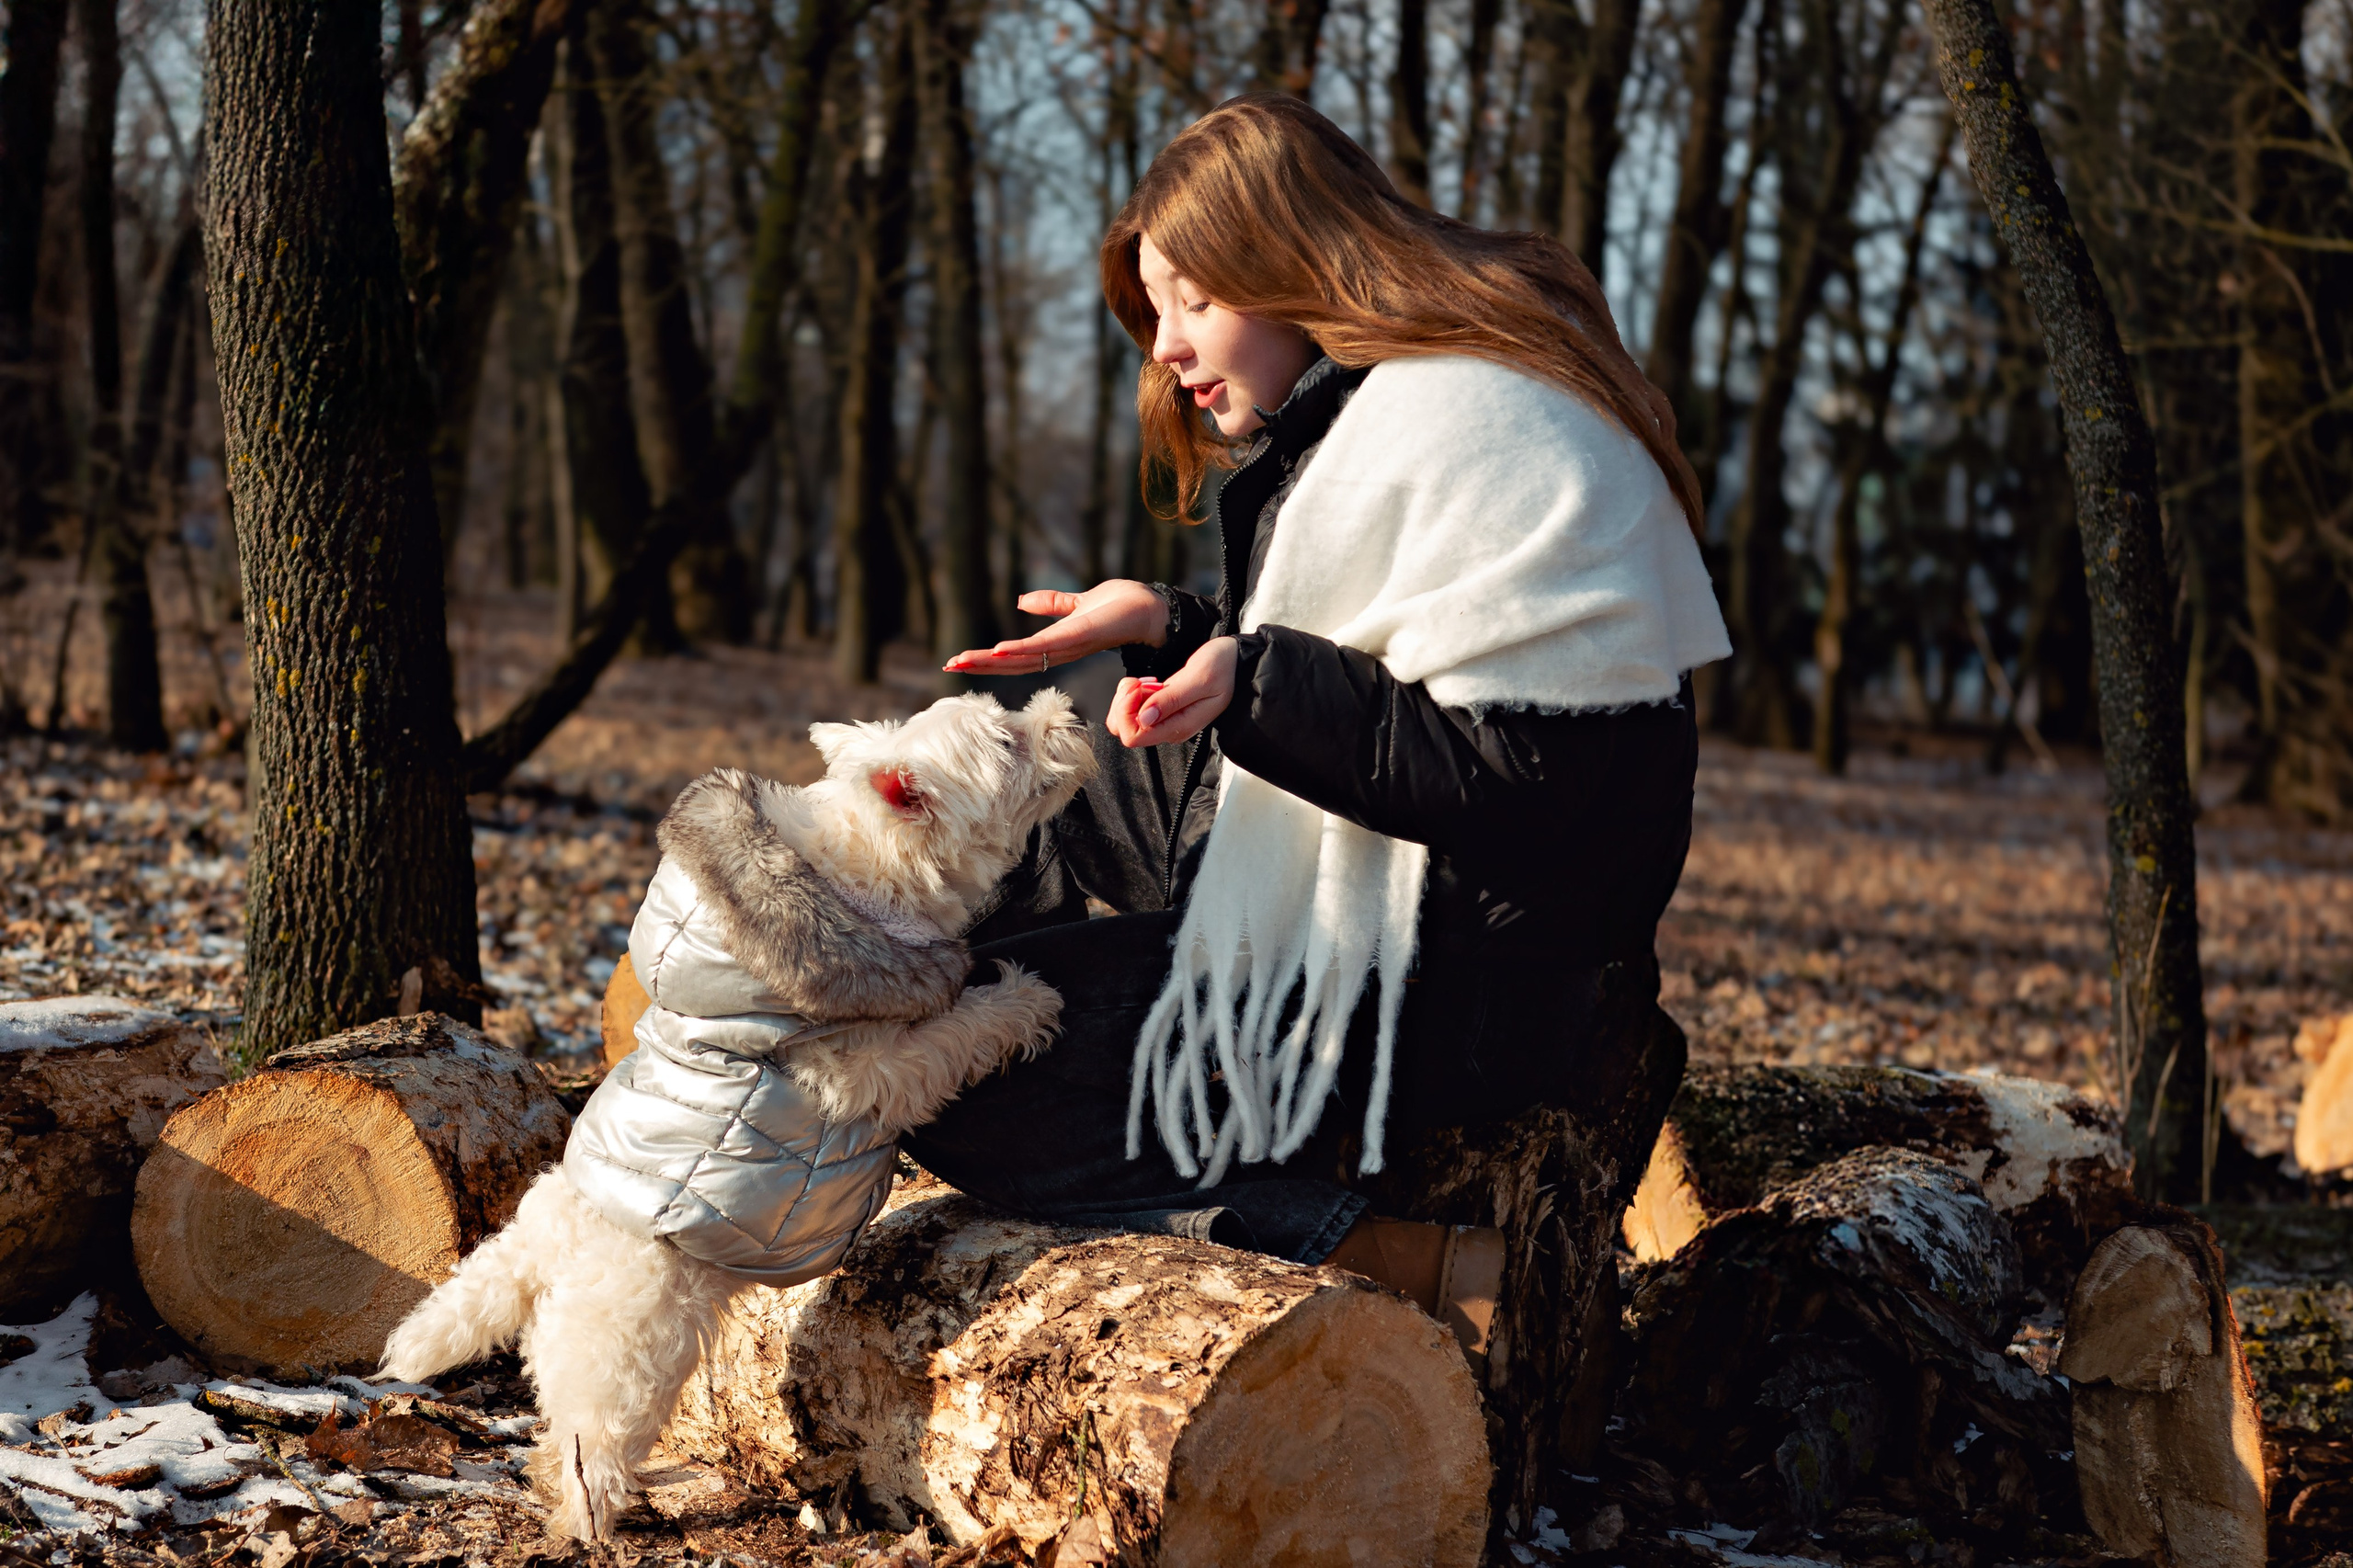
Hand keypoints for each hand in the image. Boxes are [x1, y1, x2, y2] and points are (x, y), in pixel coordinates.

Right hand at [943, 580, 1165, 674]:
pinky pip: (1047, 646)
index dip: (988, 659)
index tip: (959, 659)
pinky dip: (1023, 649)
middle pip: (1014, 663)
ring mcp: (1069, 646)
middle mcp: (1060, 652)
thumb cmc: (1121, 608)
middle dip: (980, 664)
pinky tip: (1000, 650)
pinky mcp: (1080, 635)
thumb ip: (1052, 604)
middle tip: (950, 664)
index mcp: (1056, 646)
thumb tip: (1022, 601)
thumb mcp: (1078, 604)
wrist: (1152, 609)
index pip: (1016, 657)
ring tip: (963, 659)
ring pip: (1024, 657)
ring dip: (992, 660)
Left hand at [1108, 637, 1236, 748]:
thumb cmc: (1223, 668)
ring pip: (1125, 718)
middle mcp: (1168, 727)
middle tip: (1139, 682)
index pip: (1134, 737)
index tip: (1137, 688)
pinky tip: (1149, 681)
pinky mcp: (1160, 707)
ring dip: (1127, 696)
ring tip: (1145, 680)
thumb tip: (1144, 718)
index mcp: (1178, 727)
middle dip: (1123, 704)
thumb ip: (1172, 700)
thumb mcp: (1199, 679)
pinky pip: (1133, 707)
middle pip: (1124, 730)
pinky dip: (1133, 691)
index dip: (1127, 713)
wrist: (1234, 660)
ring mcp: (1163, 718)